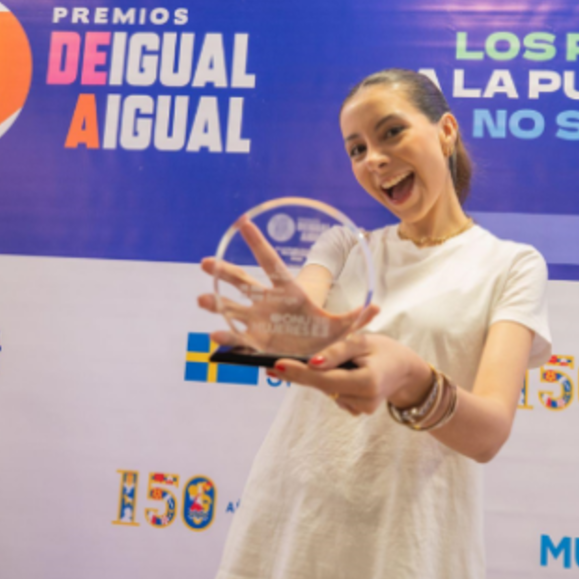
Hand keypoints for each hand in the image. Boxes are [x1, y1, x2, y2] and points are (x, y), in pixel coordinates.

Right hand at [197, 215, 377, 353]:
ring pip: (233, 308)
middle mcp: (267, 303)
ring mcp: (258, 321)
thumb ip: (356, 318)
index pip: (271, 262)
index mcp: (288, 291)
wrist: (315, 356)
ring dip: (216, 304)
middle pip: (243, 282)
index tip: (242, 222)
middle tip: (205, 262)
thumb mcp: (342, 327)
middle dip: (224, 272)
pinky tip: (214, 336)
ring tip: (201, 299)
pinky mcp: (254, 342)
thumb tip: (376, 307)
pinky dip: (226, 337)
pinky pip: (237, 338)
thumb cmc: (326, 334)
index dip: (257, 243)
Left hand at [269, 333, 432, 415]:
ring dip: (320, 377)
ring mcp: (361, 409)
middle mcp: (364, 401)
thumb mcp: (363, 341)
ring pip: (327, 390)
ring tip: (331, 362)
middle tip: (272, 366)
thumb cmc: (384, 351)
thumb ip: (338, 351)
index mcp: (367, 383)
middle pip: (322, 386)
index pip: (325, 379)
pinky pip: (335, 394)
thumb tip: (312, 363)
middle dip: (299, 375)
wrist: (405, 371)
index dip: (299, 373)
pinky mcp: (357, 411)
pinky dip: (332, 383)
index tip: (277, 366)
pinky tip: (343, 374)